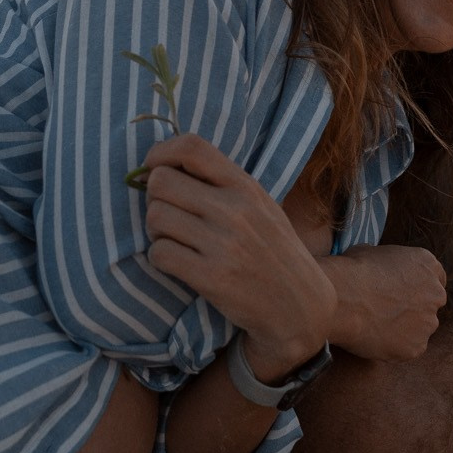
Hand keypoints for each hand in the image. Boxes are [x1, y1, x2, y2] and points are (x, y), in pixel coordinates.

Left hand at [136, 135, 335, 379]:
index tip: (153, 169)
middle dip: (153, 197)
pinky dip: (160, 257)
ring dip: (155, 230)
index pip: (191, 147)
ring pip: (155, 217)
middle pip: (160, 182)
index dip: (160, 153)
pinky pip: (159, 253)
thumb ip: (220, 183)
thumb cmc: (272, 250)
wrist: (300, 305)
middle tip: (167, 213)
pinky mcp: (212, 278)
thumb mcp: (259, 204)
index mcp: (245, 186)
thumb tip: (161, 165)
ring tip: (174, 239)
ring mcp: (224, 245)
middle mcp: (234, 210)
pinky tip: (177, 262)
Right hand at [319, 244, 445, 361]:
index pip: (434, 277)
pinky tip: (373, 337)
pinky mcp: (416, 347)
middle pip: (430, 304)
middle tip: (387, 310)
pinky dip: (394, 346)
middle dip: (414, 307)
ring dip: (404, 328)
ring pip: (420, 328)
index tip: (402, 290)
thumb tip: (378, 271)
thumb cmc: (351, 271)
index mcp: (427, 264)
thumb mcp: (372, 252)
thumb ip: (387, 265)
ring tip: (374, 325)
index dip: (417, 284)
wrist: (341, 298)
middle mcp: (435, 293)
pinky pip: (408, 348)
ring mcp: (428, 323)